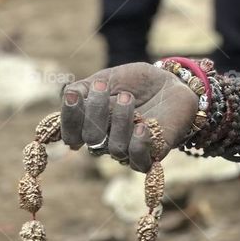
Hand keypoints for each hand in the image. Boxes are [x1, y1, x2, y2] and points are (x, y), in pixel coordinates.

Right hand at [61, 63, 199, 171]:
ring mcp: (129, 148)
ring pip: (115, 148)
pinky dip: (138, 144)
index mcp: (91, 125)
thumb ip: (84, 89)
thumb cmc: (136, 82)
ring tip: (128, 98)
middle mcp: (107, 141)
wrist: (171, 82)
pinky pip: (139, 161)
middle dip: (95, 110)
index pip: (71, 133)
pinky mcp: (153, 153)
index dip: (69, 117)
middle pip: (91, 139)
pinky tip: (142, 126)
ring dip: (120, 120)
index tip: (74, 95)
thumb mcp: (107, 79)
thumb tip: (68, 96)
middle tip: (103, 87)